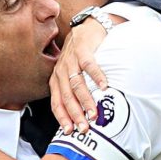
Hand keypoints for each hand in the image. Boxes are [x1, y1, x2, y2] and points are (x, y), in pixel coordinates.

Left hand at [50, 18, 108, 133]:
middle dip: (75, 115)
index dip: (63, 118)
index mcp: (57, 80)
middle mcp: (61, 71)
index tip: (70, 131)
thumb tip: (83, 117)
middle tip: (84, 128)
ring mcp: (71, 60)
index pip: (57, 103)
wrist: (87, 27)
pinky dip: (97, 77)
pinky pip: (89, 65)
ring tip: (94, 113)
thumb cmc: (80, 55)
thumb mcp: (72, 74)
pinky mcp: (82, 50)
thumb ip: (74, 93)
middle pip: (67, 97)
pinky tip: (104, 87)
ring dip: (86, 101)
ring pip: (77, 84)